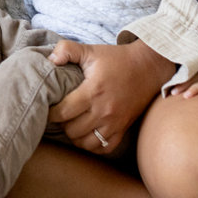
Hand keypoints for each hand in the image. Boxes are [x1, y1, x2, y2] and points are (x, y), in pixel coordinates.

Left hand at [47, 38, 174, 153]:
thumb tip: (50, 60)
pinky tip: (88, 134)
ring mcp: (115, 122)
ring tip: (72, 124)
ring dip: (75, 136)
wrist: (148, 66)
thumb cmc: (117, 59)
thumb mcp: (91, 50)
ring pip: (86, 143)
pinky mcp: (123, 128)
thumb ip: (66, 50)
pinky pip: (104, 147)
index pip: (63, 112)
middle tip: (60, 114)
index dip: (51, 113)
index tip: (48, 106)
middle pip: (72, 130)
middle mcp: (104, 111)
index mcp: (93, 91)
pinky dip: (93, 145)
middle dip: (62, 124)